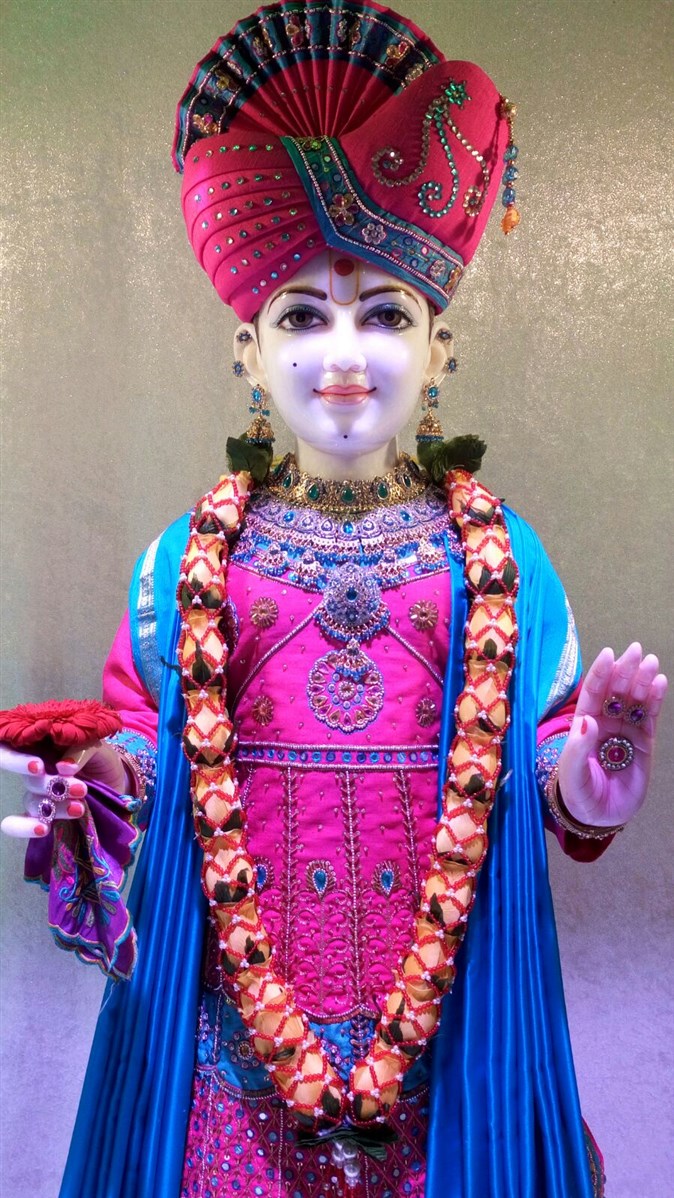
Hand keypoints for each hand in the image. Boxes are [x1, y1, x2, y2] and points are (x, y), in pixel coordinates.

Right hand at [0, 741, 125, 838]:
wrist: (117, 784)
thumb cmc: (102, 760)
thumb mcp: (97, 748)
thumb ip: (81, 751)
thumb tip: (63, 767)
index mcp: (44, 748)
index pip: (14, 751)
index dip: (17, 761)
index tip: (38, 767)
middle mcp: (37, 772)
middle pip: (29, 780)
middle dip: (52, 786)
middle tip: (80, 789)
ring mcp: (39, 795)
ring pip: (32, 802)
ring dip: (56, 807)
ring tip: (79, 808)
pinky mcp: (43, 816)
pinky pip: (19, 824)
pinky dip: (26, 827)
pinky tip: (43, 829)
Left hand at [557, 643, 667, 827]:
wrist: (601, 816)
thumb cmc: (580, 793)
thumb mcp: (572, 775)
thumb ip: (577, 750)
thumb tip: (587, 721)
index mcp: (584, 724)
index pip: (592, 694)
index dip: (600, 674)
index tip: (609, 654)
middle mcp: (605, 723)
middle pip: (615, 691)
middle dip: (625, 670)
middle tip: (636, 650)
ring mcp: (625, 731)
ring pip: (634, 700)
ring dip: (642, 681)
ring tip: (651, 662)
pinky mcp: (643, 743)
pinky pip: (649, 717)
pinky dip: (655, 700)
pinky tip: (660, 683)